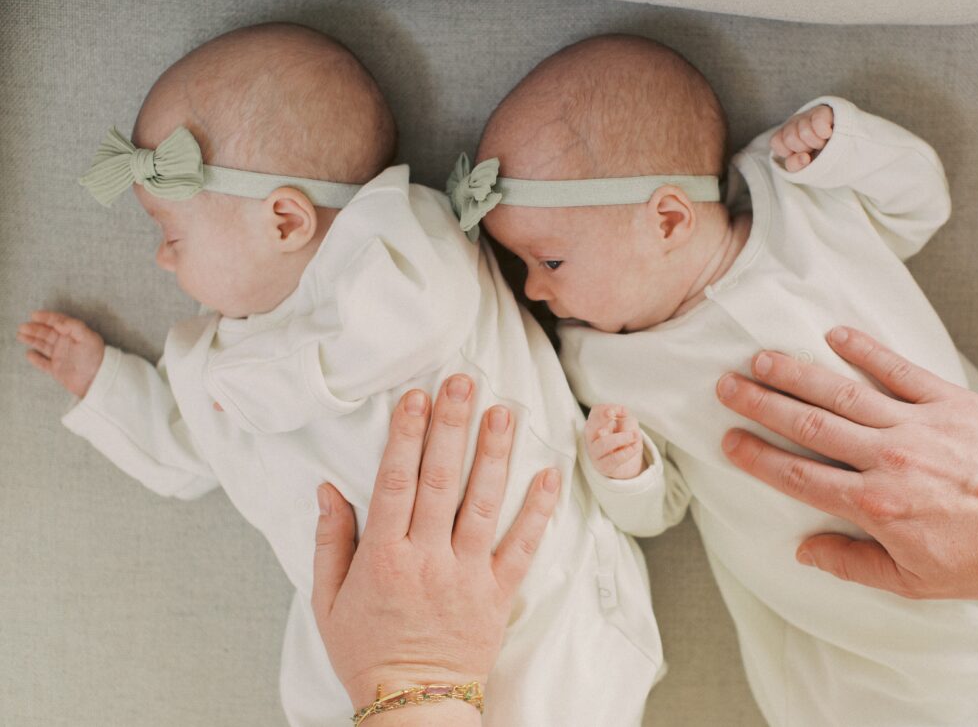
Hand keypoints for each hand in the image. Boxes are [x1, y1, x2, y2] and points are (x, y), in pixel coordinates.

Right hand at [17, 310, 104, 397]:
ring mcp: (61, 357)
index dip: (47, 317)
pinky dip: (36, 359)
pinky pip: (44, 363)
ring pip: (43, 345)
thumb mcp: (89, 338)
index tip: (34, 315)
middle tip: (23, 327)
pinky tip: (29, 354)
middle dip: (35, 328)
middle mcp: (67, 344)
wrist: (98, 380)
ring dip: (32, 340)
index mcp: (75, 334)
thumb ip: (74, 326)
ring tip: (20, 335)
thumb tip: (57, 322)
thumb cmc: (96, 358)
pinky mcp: (58, 370)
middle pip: (48, 333)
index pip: (59, 322)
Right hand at [311, 374, 560, 711]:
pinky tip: (548, 475)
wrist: (412, 704)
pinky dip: (538, 511)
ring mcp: (467, 574)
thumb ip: (329, 541)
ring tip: (503, 412)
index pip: (395, 483)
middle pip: (440, 481)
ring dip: (494, 455)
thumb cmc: (367, 651)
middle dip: (451, 427)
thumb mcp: (327, 600)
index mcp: (383, 557)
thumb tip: (328, 488)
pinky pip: (522, 547)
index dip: (405, 436)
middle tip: (463, 384)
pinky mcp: (498, 592)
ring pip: (483, 504)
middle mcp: (427, 559)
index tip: (415, 397)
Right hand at [585, 404, 644, 478]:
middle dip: (612, 426)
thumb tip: (618, 412)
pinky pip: (613, 459)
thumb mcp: (626, 420)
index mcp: (594, 422)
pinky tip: (634, 448)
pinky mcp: (603, 466)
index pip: (596, 411)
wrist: (626, 460)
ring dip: (621, 438)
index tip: (614, 414)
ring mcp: (595, 452)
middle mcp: (591, 437)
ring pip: (603, 443)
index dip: (605, 409)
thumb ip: (622, 412)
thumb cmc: (623, 435)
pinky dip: (626, 452)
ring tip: (635, 437)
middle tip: (632, 430)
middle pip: (595, 427)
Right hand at [716, 326, 977, 599]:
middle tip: (727, 386)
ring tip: (761, 359)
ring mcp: (915, 424)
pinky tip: (836, 335)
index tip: (730, 441)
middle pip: (808, 425)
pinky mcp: (947, 401)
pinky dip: (866, 351)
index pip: (799, 476)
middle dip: (762, 404)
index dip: (758, 457)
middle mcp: (885, 458)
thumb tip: (805, 552)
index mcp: (875, 505)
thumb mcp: (918, 580)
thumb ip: (855, 564)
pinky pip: (898, 369)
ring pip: (842, 394)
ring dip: (797, 374)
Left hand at [770, 104, 833, 171]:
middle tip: (813, 148)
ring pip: (804, 132)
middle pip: (790, 138)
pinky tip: (828, 135)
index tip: (800, 153)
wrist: (840, 141)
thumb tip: (804, 158)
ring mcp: (808, 114)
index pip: (776, 141)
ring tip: (822, 142)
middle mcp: (794, 121)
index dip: (787, 152)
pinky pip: (818, 122)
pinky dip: (823, 132)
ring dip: (816, 143)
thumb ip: (795, 165)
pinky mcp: (824, 111)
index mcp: (785, 133)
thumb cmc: (817, 155)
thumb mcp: (802, 164)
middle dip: (804, 148)